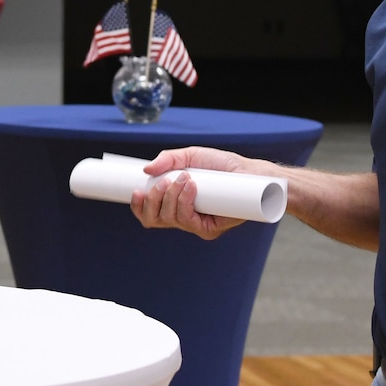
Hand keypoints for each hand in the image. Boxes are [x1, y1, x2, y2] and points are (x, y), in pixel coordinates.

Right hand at [130, 146, 263, 241]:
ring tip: (185, 177)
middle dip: (153, 199)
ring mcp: (195, 225)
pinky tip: (192, 187)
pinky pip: (187, 221)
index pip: (148, 214)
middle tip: (165, 181)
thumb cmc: (221, 165)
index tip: (137, 190)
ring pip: (169, 219)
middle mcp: (182, 217)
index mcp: (173, 203)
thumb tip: (146, 170)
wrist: (249, 172)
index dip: (138, 206)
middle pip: (153, 220)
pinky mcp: (209, 230)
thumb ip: (168, 159)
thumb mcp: (191, 155)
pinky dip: (185, 202)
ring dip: (172, 196)